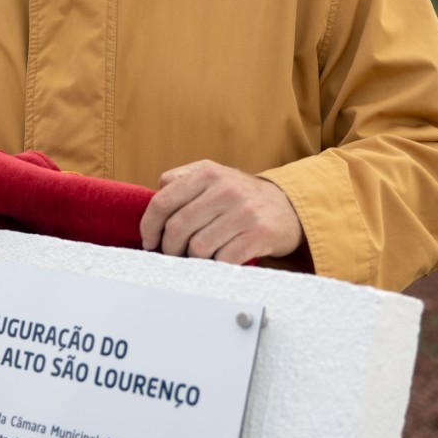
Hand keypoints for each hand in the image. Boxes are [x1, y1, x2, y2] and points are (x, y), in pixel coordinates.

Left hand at [140, 160, 303, 264]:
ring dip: (193, 258)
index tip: (150, 242)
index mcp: (207, 173)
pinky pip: (222, 259)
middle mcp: (226, 189)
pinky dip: (215, 265)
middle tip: (173, 254)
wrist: (289, 207)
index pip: (163, 202)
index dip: (149, 226)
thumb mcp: (213, 176)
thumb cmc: (241, 196)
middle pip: (177, 228)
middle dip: (169, 248)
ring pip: (197, 247)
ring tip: (199, 256)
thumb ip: (182, 179)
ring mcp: (244, 212)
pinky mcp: (259, 234)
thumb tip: (154, 196)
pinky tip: (219, 260)